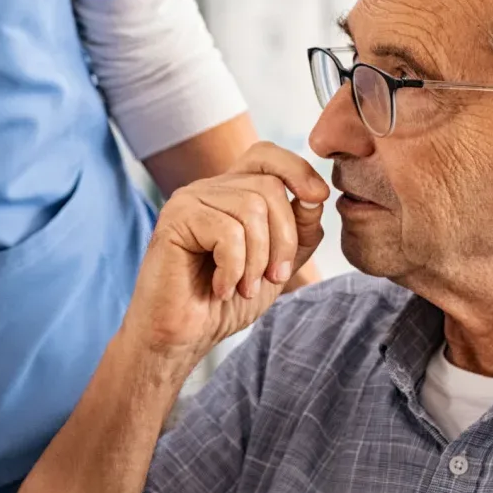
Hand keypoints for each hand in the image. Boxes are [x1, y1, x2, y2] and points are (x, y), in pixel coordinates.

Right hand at [122, 142, 329, 362]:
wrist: (182, 337)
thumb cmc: (226, 303)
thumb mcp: (278, 266)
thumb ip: (300, 231)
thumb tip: (315, 196)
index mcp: (231, 192)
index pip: (266, 154)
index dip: (297, 170)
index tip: (317, 199)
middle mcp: (209, 189)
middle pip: (269, 187)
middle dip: (284, 239)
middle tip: (273, 278)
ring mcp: (189, 200)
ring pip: (251, 209)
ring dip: (258, 260)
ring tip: (243, 289)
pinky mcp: (175, 219)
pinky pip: (227, 232)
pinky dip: (233, 268)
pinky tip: (221, 288)